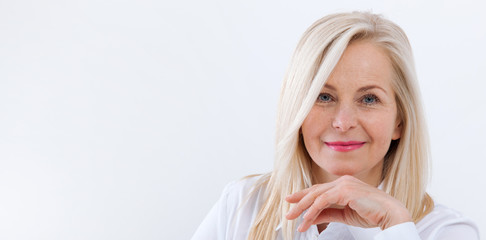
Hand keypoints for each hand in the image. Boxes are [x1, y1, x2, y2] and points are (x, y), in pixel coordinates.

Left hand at [285, 175, 411, 231]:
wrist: (390, 214)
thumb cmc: (372, 214)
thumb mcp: (345, 215)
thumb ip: (329, 214)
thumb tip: (312, 217)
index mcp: (344, 184)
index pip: (319, 190)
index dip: (304, 196)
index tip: (292, 202)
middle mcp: (342, 181)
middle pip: (315, 191)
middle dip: (299, 202)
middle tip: (288, 212)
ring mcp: (344, 184)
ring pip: (316, 195)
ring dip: (303, 208)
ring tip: (294, 219)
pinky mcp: (345, 191)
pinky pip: (323, 200)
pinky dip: (313, 210)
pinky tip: (307, 219)